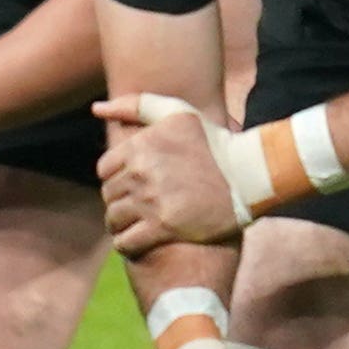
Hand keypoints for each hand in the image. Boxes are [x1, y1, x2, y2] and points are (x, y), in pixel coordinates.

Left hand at [94, 95, 247, 253]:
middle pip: (109, 195)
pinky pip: (125, 242)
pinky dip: (129, 243)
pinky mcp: (163, 226)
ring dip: (124, 223)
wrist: (251, 175)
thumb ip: (136, 105)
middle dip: (122, 200)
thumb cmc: (215, 142)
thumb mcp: (179, 113)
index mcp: (141, 144)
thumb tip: (97, 107)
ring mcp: (152, 200)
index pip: (105, 169)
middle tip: (143, 203)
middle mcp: (143, 171)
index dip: (120, 176)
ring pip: (114, 219)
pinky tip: (143, 238)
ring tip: (142, 222)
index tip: (138, 181)